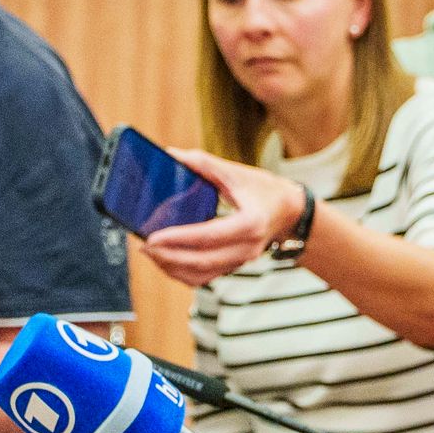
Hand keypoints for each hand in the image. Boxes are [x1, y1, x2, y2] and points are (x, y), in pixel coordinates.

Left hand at [136, 150, 306, 288]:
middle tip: (143, 245)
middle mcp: (247, 248)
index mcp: (250, 223)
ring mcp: (241, 261)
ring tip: (150, 253)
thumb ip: (205, 164)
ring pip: (201, 276)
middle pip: (202, 261)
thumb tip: (171, 155)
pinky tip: (165, 259)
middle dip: (168, 257)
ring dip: (172, 268)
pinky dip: (181, 272)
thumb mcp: (237, 173)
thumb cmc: (263, 189)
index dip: (179, 238)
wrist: (289, 212)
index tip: (152, 237)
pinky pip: (204, 277)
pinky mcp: (234, 267)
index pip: (209, 236)